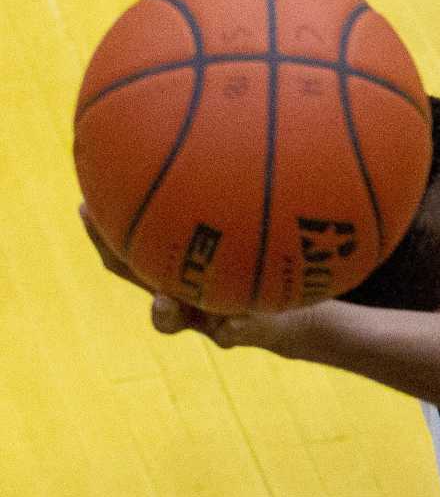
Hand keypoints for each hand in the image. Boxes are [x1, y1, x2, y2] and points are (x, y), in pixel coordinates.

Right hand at [80, 206, 305, 346]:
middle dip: (118, 260)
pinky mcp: (241, 333)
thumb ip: (242, 211)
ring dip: (163, 312)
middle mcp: (181, 293)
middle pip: (137, 280)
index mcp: (175, 268)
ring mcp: (205, 316)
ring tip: (163, 302)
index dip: (105, 232)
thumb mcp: (258, 236)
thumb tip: (227, 163)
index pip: (131, 250)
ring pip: (171, 321)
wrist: (296, 313)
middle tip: (106, 247)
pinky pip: (235, 333)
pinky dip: (237, 328)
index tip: (87, 206)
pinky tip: (235, 324)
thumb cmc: (271, 265)